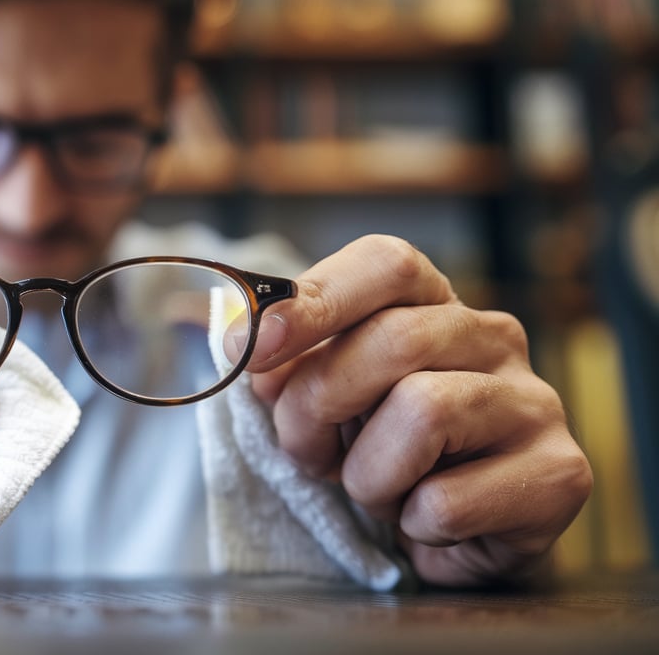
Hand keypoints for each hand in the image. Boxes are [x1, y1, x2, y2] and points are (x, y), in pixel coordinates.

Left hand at [243, 235, 591, 586]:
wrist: (455, 536)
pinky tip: (423, 521)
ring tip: (373, 491)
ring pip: (425, 412)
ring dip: (368, 472)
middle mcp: (493, 338)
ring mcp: (533, 402)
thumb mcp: (326, 395)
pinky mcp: (559, 473)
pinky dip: (411, 523)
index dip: (315, 298)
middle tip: (303, 450)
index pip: (386, 263)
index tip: (253, 346)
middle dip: (319, 403)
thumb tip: (239, 338)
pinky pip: (448, 500)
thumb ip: (287, 361)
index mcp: (433, 302)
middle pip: (394, 338)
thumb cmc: (381, 449)